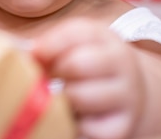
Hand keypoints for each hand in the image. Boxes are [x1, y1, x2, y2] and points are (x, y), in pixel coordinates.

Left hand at [31, 18, 145, 138]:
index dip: (49, 44)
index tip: (36, 54)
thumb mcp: (80, 44)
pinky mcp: (120, 128)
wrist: (131, 95)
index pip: (76, 33)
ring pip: (78, 96)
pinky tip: (72, 116)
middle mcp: (123, 67)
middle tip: (49, 78)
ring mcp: (126, 99)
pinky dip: (71, 124)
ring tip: (59, 97)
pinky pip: (85, 128)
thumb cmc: (93, 66)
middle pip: (77, 64)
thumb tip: (30, 53)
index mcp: (109, 40)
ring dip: (60, 98)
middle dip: (55, 72)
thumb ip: (54, 42)